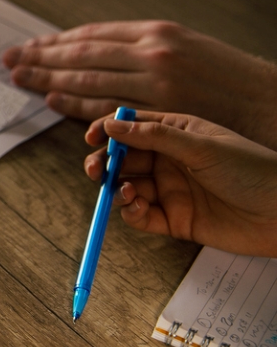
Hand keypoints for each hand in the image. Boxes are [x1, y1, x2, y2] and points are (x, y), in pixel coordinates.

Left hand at [3, 21, 276, 145]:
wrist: (270, 105)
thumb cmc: (229, 80)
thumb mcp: (189, 48)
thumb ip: (146, 49)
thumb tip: (103, 54)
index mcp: (156, 32)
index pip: (92, 35)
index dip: (57, 42)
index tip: (31, 46)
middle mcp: (151, 52)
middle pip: (81, 54)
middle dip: (41, 57)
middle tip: (10, 60)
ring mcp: (154, 82)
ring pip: (88, 79)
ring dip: (48, 78)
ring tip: (20, 78)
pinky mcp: (159, 110)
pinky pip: (107, 108)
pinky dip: (76, 104)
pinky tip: (51, 100)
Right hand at [85, 112, 276, 256]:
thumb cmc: (254, 171)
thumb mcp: (201, 147)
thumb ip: (153, 136)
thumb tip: (111, 126)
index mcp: (177, 134)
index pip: (133, 127)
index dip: (109, 131)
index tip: (92, 138)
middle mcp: (171, 161)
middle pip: (124, 160)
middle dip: (105, 164)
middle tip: (96, 171)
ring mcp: (172, 191)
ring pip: (128, 188)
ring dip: (117, 190)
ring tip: (124, 192)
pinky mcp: (175, 220)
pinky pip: (141, 216)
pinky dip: (131, 213)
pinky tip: (136, 207)